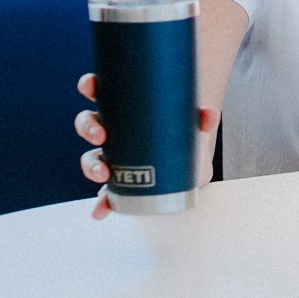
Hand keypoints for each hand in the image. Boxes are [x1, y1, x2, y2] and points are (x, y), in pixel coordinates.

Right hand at [76, 72, 217, 220]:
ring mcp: (113, 156)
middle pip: (88, 124)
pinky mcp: (121, 181)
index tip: (91, 87)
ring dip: (91, 166)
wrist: (193, 160)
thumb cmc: (184, 132)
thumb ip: (202, 118)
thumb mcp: (193, 123)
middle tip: (100, 136)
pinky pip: (104, 193)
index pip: (99, 91)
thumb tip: (210, 114)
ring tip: (103, 174)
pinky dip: (100, 203)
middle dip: (89, 129)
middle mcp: (113, 130)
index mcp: (123, 107)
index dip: (90, 86)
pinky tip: (100, 211)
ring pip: (91, 157)